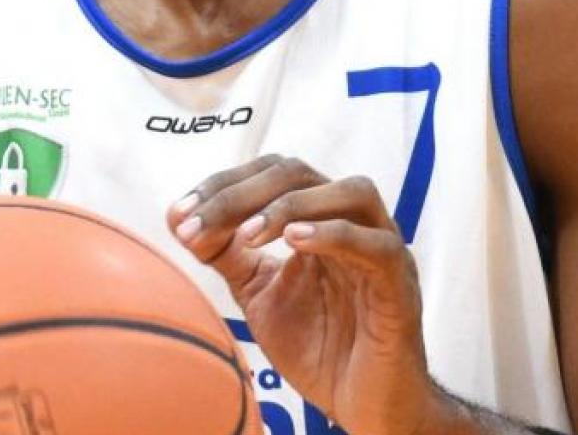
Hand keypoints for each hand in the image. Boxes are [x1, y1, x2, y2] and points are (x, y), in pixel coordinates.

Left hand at [168, 155, 436, 434]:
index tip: (178, 214)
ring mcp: (381, 250)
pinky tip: (294, 243)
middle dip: (241, 193)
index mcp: (319, 220)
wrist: (359, 405)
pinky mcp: (398, 286)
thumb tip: (179, 219)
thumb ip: (227, 255)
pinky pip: (377, 246)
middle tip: (198, 223)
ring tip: (247, 234)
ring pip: (351, 192)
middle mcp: (353, 224)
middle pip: (301, 173)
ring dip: (290, 205)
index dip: (223, 184)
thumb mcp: (258, 294)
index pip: (271, 174)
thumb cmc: (319, 348)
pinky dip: (335, 234)